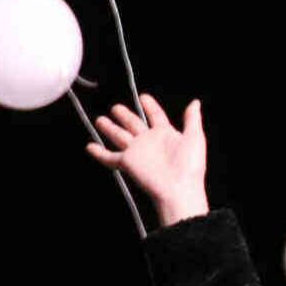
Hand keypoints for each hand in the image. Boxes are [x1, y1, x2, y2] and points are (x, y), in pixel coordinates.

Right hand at [85, 94, 210, 226]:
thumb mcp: (195, 137)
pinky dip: (99, 153)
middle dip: (125, 115)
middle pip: (134, 124)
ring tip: (100, 119)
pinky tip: (90, 146)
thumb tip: (195, 102)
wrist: (178, 188)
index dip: (150, 106)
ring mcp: (136, 152)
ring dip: (110, 128)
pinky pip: (109, 157)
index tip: (143, 97)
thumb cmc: (190, 165)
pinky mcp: (126, 163)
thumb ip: (192, 119)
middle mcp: (148, 141)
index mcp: (165, 134)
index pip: (156, 115)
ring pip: (119, 136)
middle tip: (115, 107)